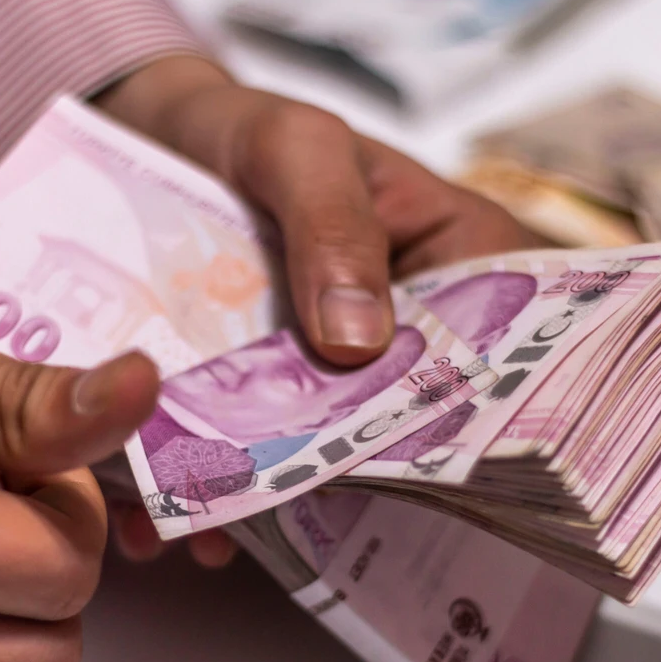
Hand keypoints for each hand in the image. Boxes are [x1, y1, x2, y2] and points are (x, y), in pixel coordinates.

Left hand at [95, 56, 538, 564]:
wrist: (155, 138)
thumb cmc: (250, 128)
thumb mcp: (295, 148)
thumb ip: (332, 226)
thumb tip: (360, 344)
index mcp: (461, 260)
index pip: (505, 350)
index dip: (484, 416)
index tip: (440, 478)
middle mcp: (413, 330)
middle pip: (415, 421)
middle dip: (364, 476)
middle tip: (309, 517)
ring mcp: (342, 374)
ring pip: (334, 452)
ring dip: (282, 500)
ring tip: (217, 533)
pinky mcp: (275, 398)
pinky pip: (263, 457)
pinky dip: (221, 491)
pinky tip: (177, 524)